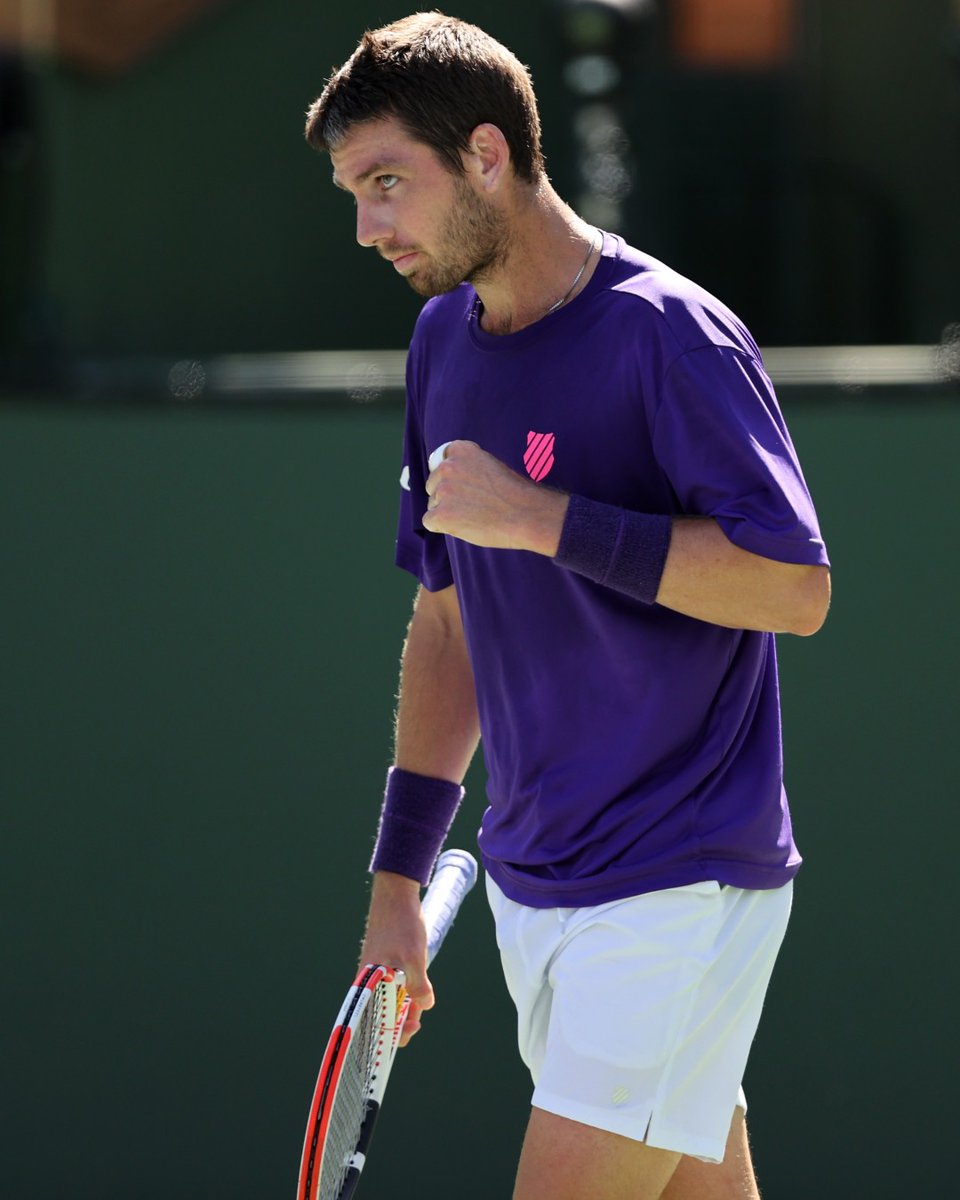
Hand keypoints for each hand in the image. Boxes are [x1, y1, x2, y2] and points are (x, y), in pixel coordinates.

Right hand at [360, 872, 433, 1046]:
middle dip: (400, 1018)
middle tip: (419, 1019)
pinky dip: (404, 989)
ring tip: (422, 1003)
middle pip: (381, 1010)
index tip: (412, 1028)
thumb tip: (425, 1006)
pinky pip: (392, 983)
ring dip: (405, 1003)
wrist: (396, 892)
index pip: (372, 1019)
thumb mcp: (414, 956)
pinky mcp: (383, 960)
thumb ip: (418, 984)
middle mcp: (368, 978)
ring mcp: (375, 969)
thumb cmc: (401, 923)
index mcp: (368, 981)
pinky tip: (418, 987)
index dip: (390, 1031)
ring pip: (389, 996)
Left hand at [423, 440, 568, 554]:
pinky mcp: (441, 514)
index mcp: (461, 450)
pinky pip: (429, 521)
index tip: (465, 487)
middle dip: (447, 496)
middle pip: (433, 485)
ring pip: (432, 504)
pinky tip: (463, 526)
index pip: (440, 462)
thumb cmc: (514, 494)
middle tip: (473, 505)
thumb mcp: (490, 465)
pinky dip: (443, 527)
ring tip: (473, 516)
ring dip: (447, 512)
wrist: (526, 514)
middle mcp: (448, 466)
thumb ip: (468, 467)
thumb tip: (451, 481)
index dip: (451, 478)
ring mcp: (443, 491)